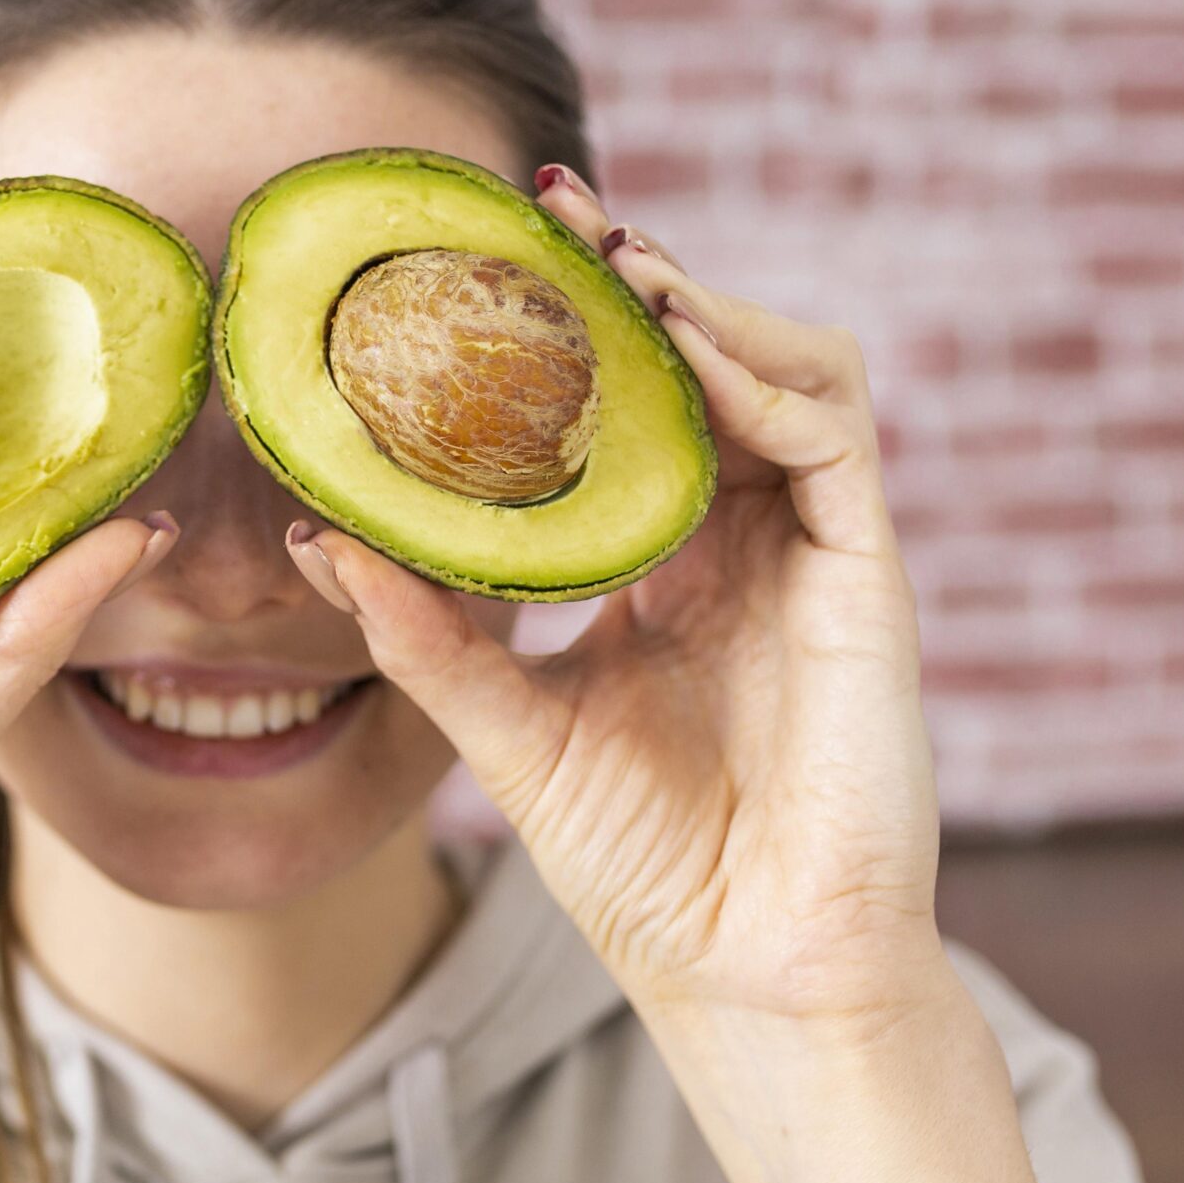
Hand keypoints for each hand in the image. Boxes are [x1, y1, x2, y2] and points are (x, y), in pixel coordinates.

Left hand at [285, 164, 1050, 1182]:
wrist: (751, 974)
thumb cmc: (647, 869)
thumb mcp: (508, 730)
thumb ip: (423, 635)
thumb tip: (310, 538)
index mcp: (672, 568)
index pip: (634, 410)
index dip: (579, 330)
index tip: (494, 256)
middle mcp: (751, 544)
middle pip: (709, 363)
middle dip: (637, 277)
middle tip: (552, 208)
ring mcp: (816, 556)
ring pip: (790, 369)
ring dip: (706, 302)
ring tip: (616, 263)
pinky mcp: (873, 579)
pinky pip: (838, 434)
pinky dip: (764, 374)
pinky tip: (683, 348)